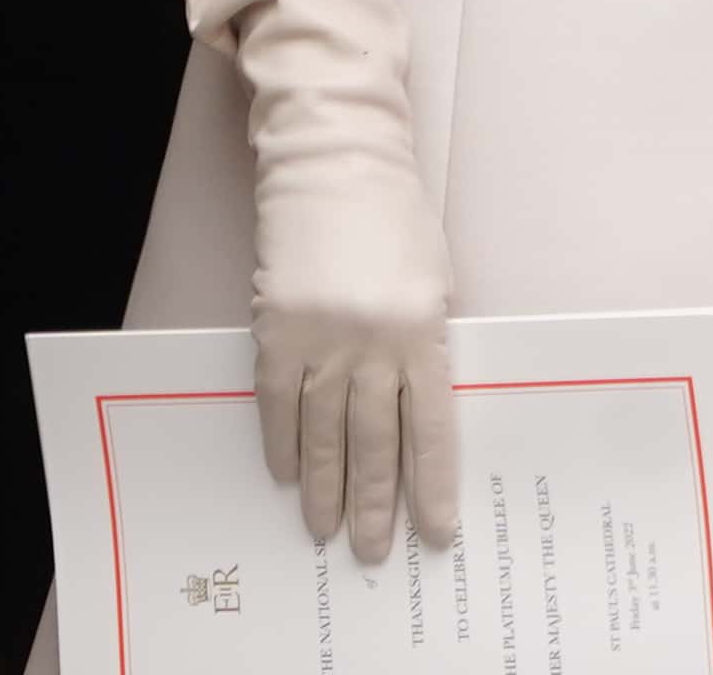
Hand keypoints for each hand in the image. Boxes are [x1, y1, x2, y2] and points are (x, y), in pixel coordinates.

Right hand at [172, 0, 460, 559]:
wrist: (335, 160)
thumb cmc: (396, 217)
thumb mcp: (436, 279)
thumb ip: (431, 343)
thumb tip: (423, 412)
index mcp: (424, 331)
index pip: (431, 430)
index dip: (431, 487)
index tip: (435, 533)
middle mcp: (373, 343)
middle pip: (375, 445)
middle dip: (377, 506)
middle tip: (374, 553)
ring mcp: (320, 338)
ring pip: (324, 435)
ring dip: (327, 489)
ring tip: (327, 533)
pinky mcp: (276, 328)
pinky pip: (276, 403)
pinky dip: (282, 443)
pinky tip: (289, 476)